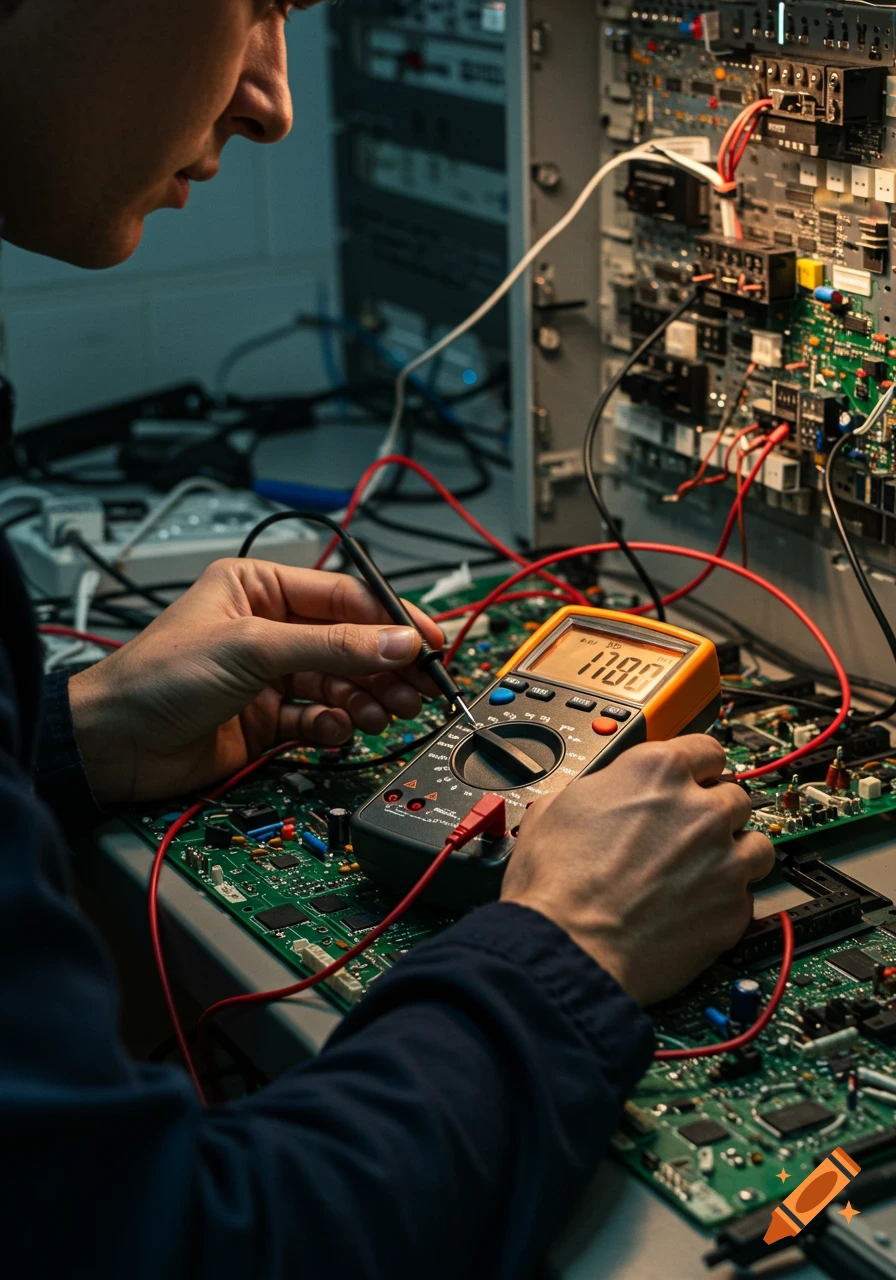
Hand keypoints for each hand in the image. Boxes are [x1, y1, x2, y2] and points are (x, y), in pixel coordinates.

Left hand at [68, 558, 443, 803]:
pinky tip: (338, 728)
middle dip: (386, 665)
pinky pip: (319, 717)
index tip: (430, 641)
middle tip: (421, 686)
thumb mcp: (252, 648)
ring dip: (367, 697)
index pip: (344, 597)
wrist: (114, 745)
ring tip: (387, 710)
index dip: (391, 620)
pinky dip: (335, 724)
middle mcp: (268, 628)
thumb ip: (331, 646)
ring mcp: (269, 676)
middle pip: (350, 642)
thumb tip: (396, 642)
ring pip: (340, 682)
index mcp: (259, 588)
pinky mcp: (267, 719)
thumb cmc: (156, 677)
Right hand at [500, 737, 773, 1005]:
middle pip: (736, 796)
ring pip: (756, 844)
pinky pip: (745, 896)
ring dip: (735, 853)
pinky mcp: (732, 909)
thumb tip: (601, 794)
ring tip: (704, 871)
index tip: (696, 778)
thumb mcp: (556, 806)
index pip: (707, 749)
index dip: (698, 766)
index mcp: (658, 771)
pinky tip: (694, 910)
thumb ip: (598, 789)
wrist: (569, 948)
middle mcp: (700, 809)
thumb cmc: (556, 883)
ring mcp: (724, 860)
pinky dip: (725, 901)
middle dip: (715, 812)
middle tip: (688, 833)